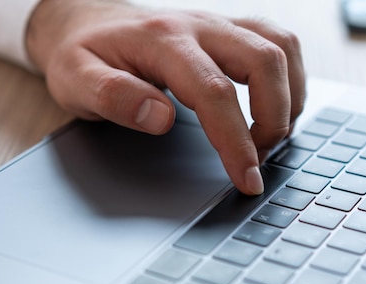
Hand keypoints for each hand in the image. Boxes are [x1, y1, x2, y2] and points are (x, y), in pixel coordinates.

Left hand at [27, 0, 304, 194]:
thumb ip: (113, 98)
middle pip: (263, 61)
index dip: (236, 141)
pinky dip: (289, 77)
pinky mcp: (228, 29)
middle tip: (259, 160)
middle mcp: (197, 26)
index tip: (247, 178)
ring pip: (280, 47)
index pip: (214, 92)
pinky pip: (278, 41)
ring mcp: (217, 24)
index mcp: (161, 41)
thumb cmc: (81, 55)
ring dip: (289, 97)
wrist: (85, 22)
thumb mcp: (75, 81)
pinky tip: (276, 106)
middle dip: (274, 119)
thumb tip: (160, 118)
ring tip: (271, 137)